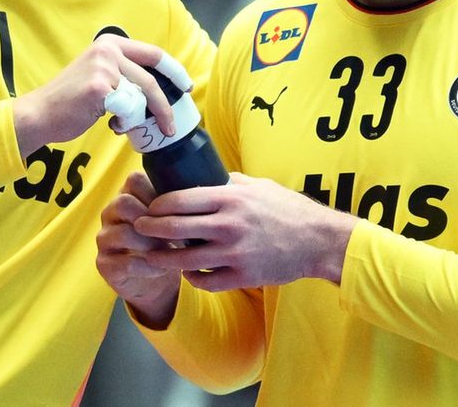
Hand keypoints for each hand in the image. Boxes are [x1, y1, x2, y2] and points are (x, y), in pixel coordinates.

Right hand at [12, 35, 179, 155]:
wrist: (41, 114)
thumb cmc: (71, 101)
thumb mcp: (100, 75)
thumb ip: (125, 74)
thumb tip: (158, 90)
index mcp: (110, 42)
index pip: (154, 54)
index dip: (175, 71)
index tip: (186, 86)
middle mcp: (107, 49)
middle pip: (150, 80)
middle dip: (164, 107)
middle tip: (170, 126)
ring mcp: (103, 66)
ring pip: (140, 98)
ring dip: (136, 118)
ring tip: (120, 124)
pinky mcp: (100, 87)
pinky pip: (128, 111)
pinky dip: (125, 123)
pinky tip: (111, 124)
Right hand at [95, 172, 180, 328]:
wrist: (155, 281)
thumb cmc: (168, 244)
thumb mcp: (173, 221)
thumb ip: (178, 205)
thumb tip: (202, 193)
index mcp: (128, 195)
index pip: (135, 180)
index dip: (158, 193)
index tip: (178, 211)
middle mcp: (111, 213)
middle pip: (124, 203)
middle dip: (154, 220)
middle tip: (175, 234)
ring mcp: (105, 238)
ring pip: (123, 233)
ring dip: (151, 244)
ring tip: (170, 253)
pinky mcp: (104, 264)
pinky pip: (125, 262)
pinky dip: (148, 267)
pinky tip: (162, 269)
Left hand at [136, 173, 354, 291]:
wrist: (318, 240)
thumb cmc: (288, 209)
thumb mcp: (258, 185)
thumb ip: (229, 183)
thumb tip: (204, 177)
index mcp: (229, 199)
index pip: (178, 200)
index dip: (156, 205)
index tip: (148, 208)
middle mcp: (228, 225)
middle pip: (173, 228)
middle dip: (149, 229)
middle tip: (138, 229)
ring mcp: (234, 253)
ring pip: (183, 260)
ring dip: (162, 258)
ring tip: (153, 255)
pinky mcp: (242, 276)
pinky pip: (205, 280)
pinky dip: (192, 277)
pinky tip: (188, 272)